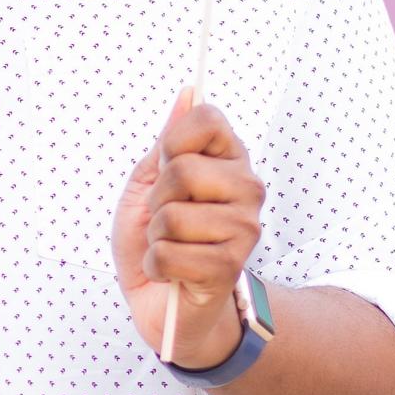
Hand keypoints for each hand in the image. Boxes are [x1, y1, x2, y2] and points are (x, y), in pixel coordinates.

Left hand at [111, 87, 266, 369]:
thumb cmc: (155, 238)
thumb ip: (167, 144)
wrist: (162, 302)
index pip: (207, 118)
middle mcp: (246, 188)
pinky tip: (172, 272)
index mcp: (228, 160)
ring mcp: (244, 228)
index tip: (167, 166)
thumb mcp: (148, 184)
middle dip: (156, 199)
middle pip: (183, 169)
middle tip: (163, 217)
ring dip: (155, 237)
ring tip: (169, 246)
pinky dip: (156, 266)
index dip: (174, 141)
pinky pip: (169, 254)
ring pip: (172, 216)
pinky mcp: (230, 267)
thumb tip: (188, 92)